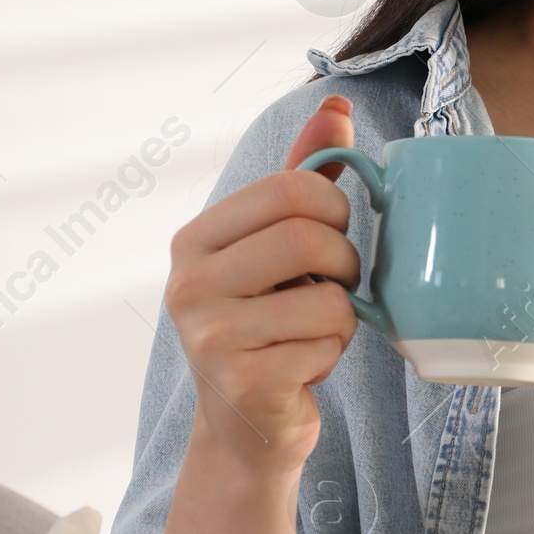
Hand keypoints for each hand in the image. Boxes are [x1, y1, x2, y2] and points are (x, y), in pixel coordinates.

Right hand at [163, 95, 364, 470]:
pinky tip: (301, 368)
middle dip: (344, 263)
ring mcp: (210, 336)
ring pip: (330, 299)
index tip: (329, 237)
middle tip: (331, 287)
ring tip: (310, 333)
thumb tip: (336, 105)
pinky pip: (327, 346)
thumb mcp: (276, 246)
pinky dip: (331, 356)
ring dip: (341, 319)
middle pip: (309, 237)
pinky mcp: (242, 382)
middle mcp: (188, 284)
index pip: (290, 188)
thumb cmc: (267, 325)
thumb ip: (304, 175)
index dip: (333, 210)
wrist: (245, 429)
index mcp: (194, 240)